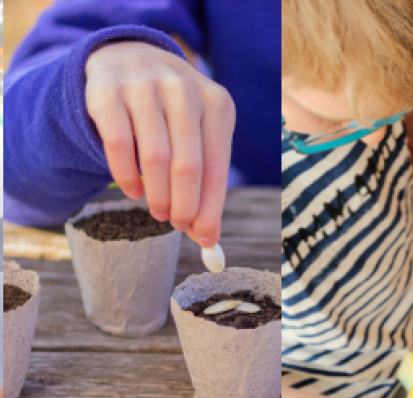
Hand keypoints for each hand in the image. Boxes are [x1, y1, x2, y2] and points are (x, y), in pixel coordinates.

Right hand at [85, 41, 235, 246]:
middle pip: (187, 166)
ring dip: (158, 195)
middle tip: (178, 225)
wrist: (132, 58)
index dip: (211, 208)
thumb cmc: (176, 112)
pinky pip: (119, 145)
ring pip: (155, 158)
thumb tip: (207, 235)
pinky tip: (134, 191)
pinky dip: (126, 176)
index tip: (205, 238)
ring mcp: (145, 88)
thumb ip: (206, 180)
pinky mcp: (108, 93)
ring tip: (159, 212)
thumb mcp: (201, 133)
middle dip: (184, 205)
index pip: (217, 168)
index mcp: (217, 104)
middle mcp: (183, 91)